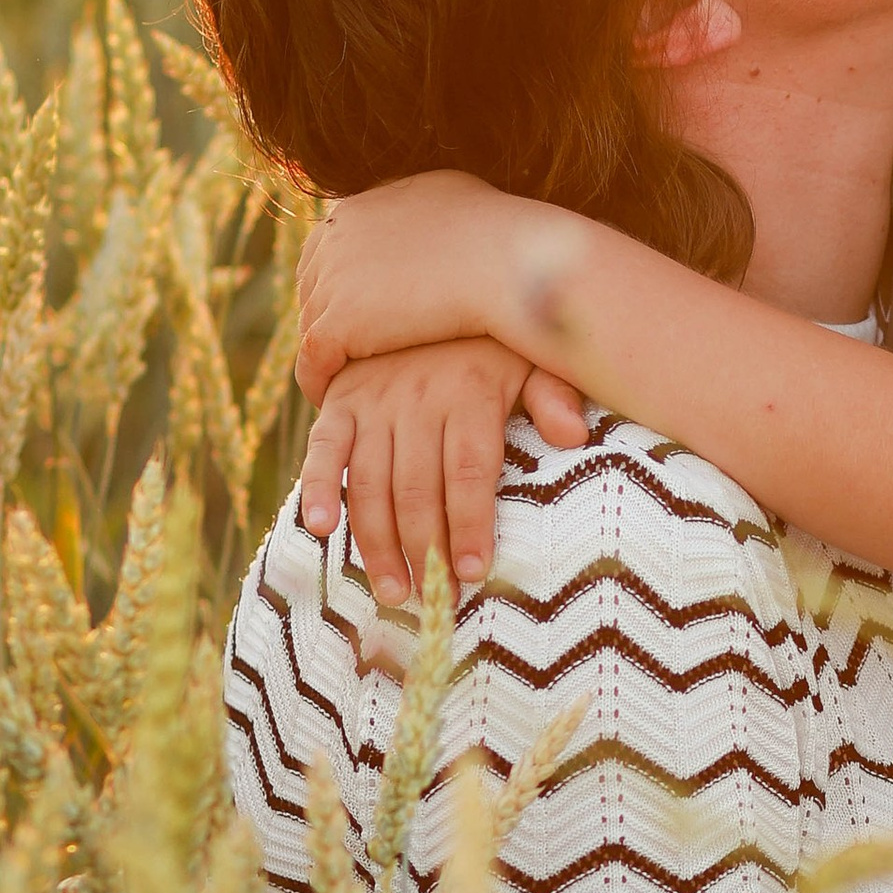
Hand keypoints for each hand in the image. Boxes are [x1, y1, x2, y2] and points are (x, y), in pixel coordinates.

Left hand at [295, 173, 538, 401]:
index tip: (359, 315)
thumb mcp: (454, 202)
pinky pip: (314, 362)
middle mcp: (337, 236)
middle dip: (329, 318)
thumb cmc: (505, 238)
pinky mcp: (339, 323)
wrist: (512, 264)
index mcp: (361, 206)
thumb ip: (425, 213)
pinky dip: (319, 382)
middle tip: (347, 353)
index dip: (342, 286)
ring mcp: (334, 279)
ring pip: (313, 326)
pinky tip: (334, 401)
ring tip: (341, 381)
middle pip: (315, 287)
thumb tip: (434, 223)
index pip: (328, 251)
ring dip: (327, 353)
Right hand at [298, 338, 589, 600]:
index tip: (473, 572)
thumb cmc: (494, 343)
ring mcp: (373, 400)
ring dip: (378, 542)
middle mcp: (417, 398)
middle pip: (418, 487)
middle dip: (426, 550)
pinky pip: (324, 448)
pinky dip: (318, 487)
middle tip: (435, 601)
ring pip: (372, 481)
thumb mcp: (532, 356)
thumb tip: (574, 434)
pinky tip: (318, 528)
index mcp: (469, 391)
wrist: (429, 291)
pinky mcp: (340, 402)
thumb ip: (552, 394)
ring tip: (393, 592)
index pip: (469, 471)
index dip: (468, 524)